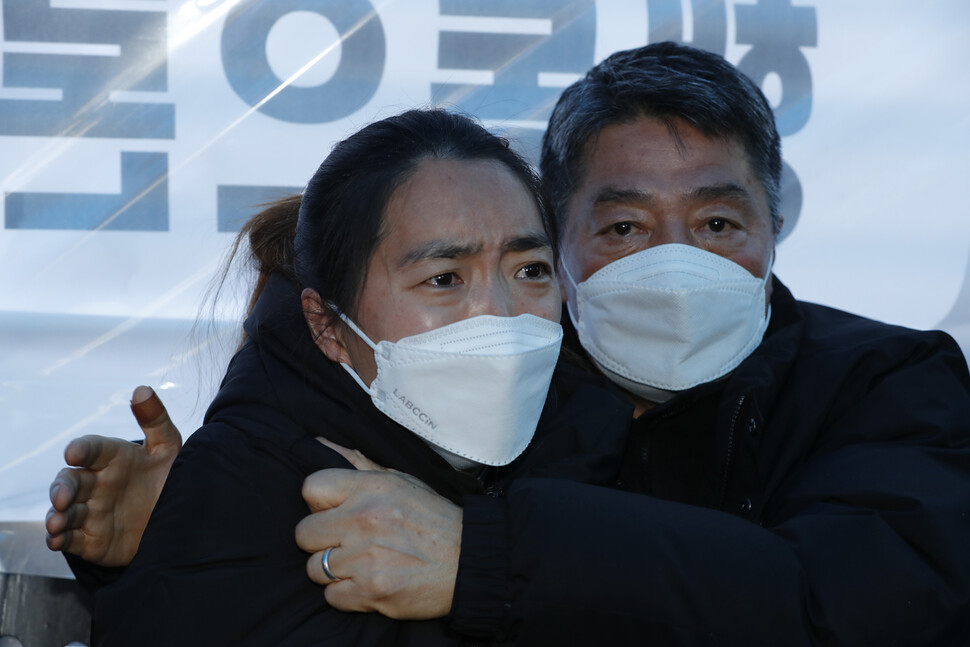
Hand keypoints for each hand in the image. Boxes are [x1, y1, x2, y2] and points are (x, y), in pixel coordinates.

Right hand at [45, 385, 182, 565]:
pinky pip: (69, 538)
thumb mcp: (168, 448)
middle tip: (63, 496)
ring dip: (56, 515)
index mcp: (113, 457)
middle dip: (62, 487)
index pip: (92, 449)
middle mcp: (96, 483)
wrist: (177, 519)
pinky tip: (56, 539)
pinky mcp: (90, 538)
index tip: (74, 452)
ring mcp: (91, 510)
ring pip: (65, 510)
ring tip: (57, 520)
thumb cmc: (168, 478)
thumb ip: (155, 419)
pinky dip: (59, 538)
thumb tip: (142, 389)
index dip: (82, 449)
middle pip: (70, 481)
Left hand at [296, 439, 461, 619]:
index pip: (311, 488)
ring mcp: (365, 558)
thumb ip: (357, 464)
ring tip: (361, 563)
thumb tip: (318, 443)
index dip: (319, 504)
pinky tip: (368, 582)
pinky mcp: (370, 591)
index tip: (334, 513)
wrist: (469, 561)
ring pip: (315, 568)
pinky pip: (331, 595)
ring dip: (335, 569)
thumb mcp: (400, 481)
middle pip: (304, 533)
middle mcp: (364, 520)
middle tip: (346, 542)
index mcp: (371, 488)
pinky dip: (347, 593)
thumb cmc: (434, 519)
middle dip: (322, 540)